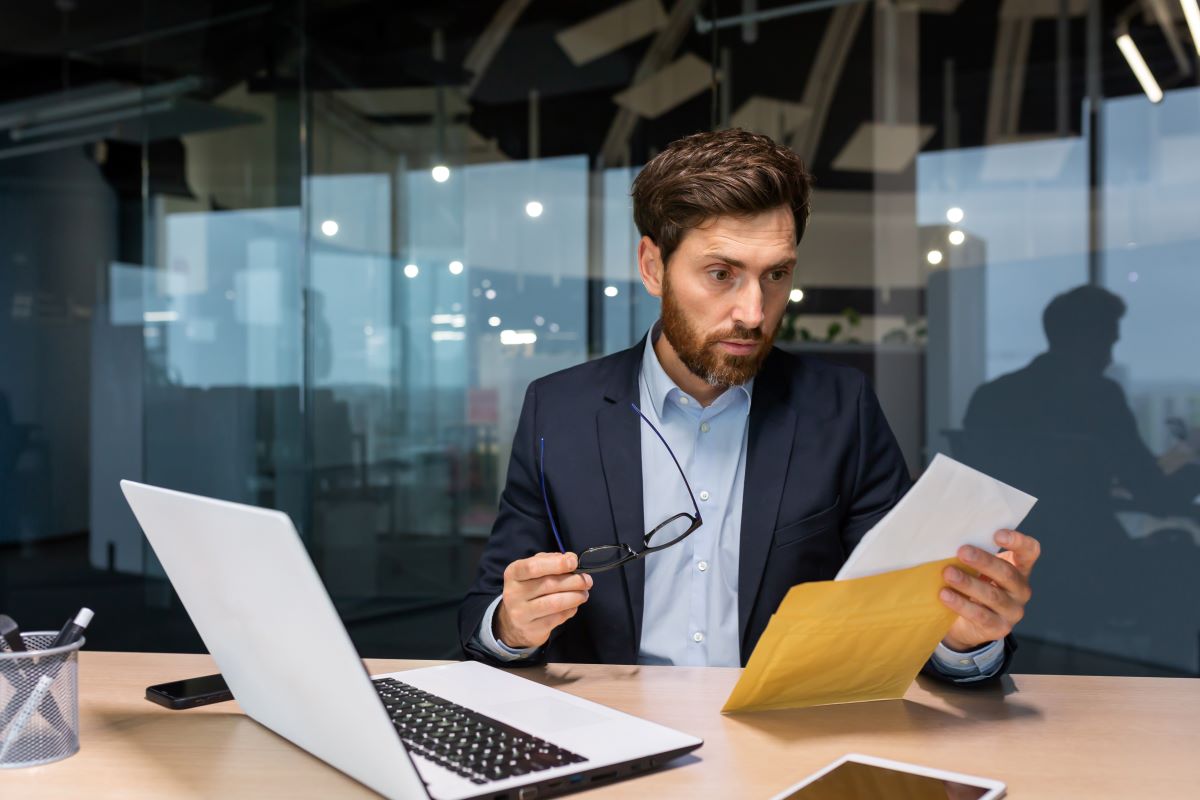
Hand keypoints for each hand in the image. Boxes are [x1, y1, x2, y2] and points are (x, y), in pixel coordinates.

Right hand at [494, 552, 592, 648]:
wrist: (514, 622)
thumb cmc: (529, 589)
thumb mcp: (534, 570)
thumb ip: (551, 560)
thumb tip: (570, 559)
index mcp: (513, 573)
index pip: (533, 567)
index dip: (556, 564)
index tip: (574, 562)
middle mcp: (513, 593)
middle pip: (549, 584)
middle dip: (574, 581)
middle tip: (587, 581)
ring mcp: (521, 613)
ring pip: (555, 603)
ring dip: (575, 597)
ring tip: (584, 594)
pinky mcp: (532, 629)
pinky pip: (558, 618)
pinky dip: (570, 610)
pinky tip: (573, 605)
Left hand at [940, 529, 1039, 651]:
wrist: (965, 624)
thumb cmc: (972, 587)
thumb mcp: (976, 569)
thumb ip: (973, 556)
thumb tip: (949, 539)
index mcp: (1019, 569)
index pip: (1029, 551)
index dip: (1018, 541)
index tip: (997, 534)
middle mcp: (1021, 590)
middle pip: (1007, 573)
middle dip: (983, 561)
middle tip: (962, 551)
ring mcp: (1012, 611)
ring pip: (992, 595)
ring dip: (968, 583)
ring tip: (948, 573)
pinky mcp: (999, 628)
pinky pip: (980, 615)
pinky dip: (961, 604)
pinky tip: (945, 595)